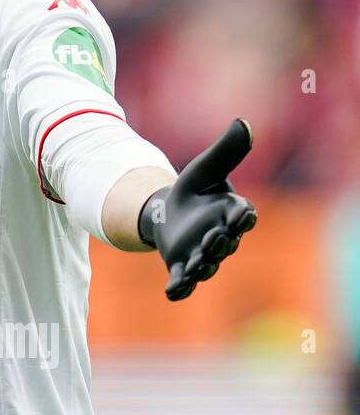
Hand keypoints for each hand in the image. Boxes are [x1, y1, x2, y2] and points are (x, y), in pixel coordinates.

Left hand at [139, 118, 257, 301]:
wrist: (169, 211)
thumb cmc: (194, 190)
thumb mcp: (205, 169)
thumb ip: (225, 151)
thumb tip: (243, 122)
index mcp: (231, 213)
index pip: (242, 215)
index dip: (242, 216)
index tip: (243, 214)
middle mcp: (222, 237)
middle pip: (226, 243)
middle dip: (221, 242)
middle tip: (215, 239)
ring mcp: (203, 255)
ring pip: (207, 264)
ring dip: (203, 265)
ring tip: (197, 265)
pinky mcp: (182, 266)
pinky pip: (184, 281)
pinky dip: (180, 288)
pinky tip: (172, 292)